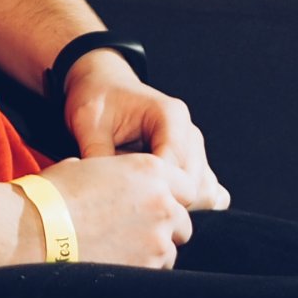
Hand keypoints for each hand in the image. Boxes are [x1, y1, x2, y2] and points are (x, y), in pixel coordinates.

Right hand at [37, 153, 196, 267]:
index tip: (154, 206)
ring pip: (170, 249)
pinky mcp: (147, 267)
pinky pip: (155, 271)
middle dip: (164, 228)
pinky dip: (140, 270)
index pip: (186, 186)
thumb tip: (105, 179)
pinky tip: (115, 264)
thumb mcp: (84, 167)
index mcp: (149, 170)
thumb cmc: (53, 195)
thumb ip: (112, 174)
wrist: (35, 230)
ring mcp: (157, 238)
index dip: (171, 197)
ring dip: (152, 251)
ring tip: (119, 251)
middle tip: (136, 232)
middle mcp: (162, 202)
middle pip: (183, 221)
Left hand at [63, 54, 230, 210]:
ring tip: (140, 209)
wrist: (104, 85)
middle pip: (196, 186)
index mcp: (171, 117)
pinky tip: (157, 207)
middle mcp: (190, 133)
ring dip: (176, 207)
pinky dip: (188, 205)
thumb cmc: (97, 99)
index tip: (126, 206)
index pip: (178, 170)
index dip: (154, 194)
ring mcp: (195, 150)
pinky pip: (207, 192)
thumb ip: (99, 157)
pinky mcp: (193, 163)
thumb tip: (101, 196)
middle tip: (129, 213)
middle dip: (164, 204)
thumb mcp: (89, 124)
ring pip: (205, 193)